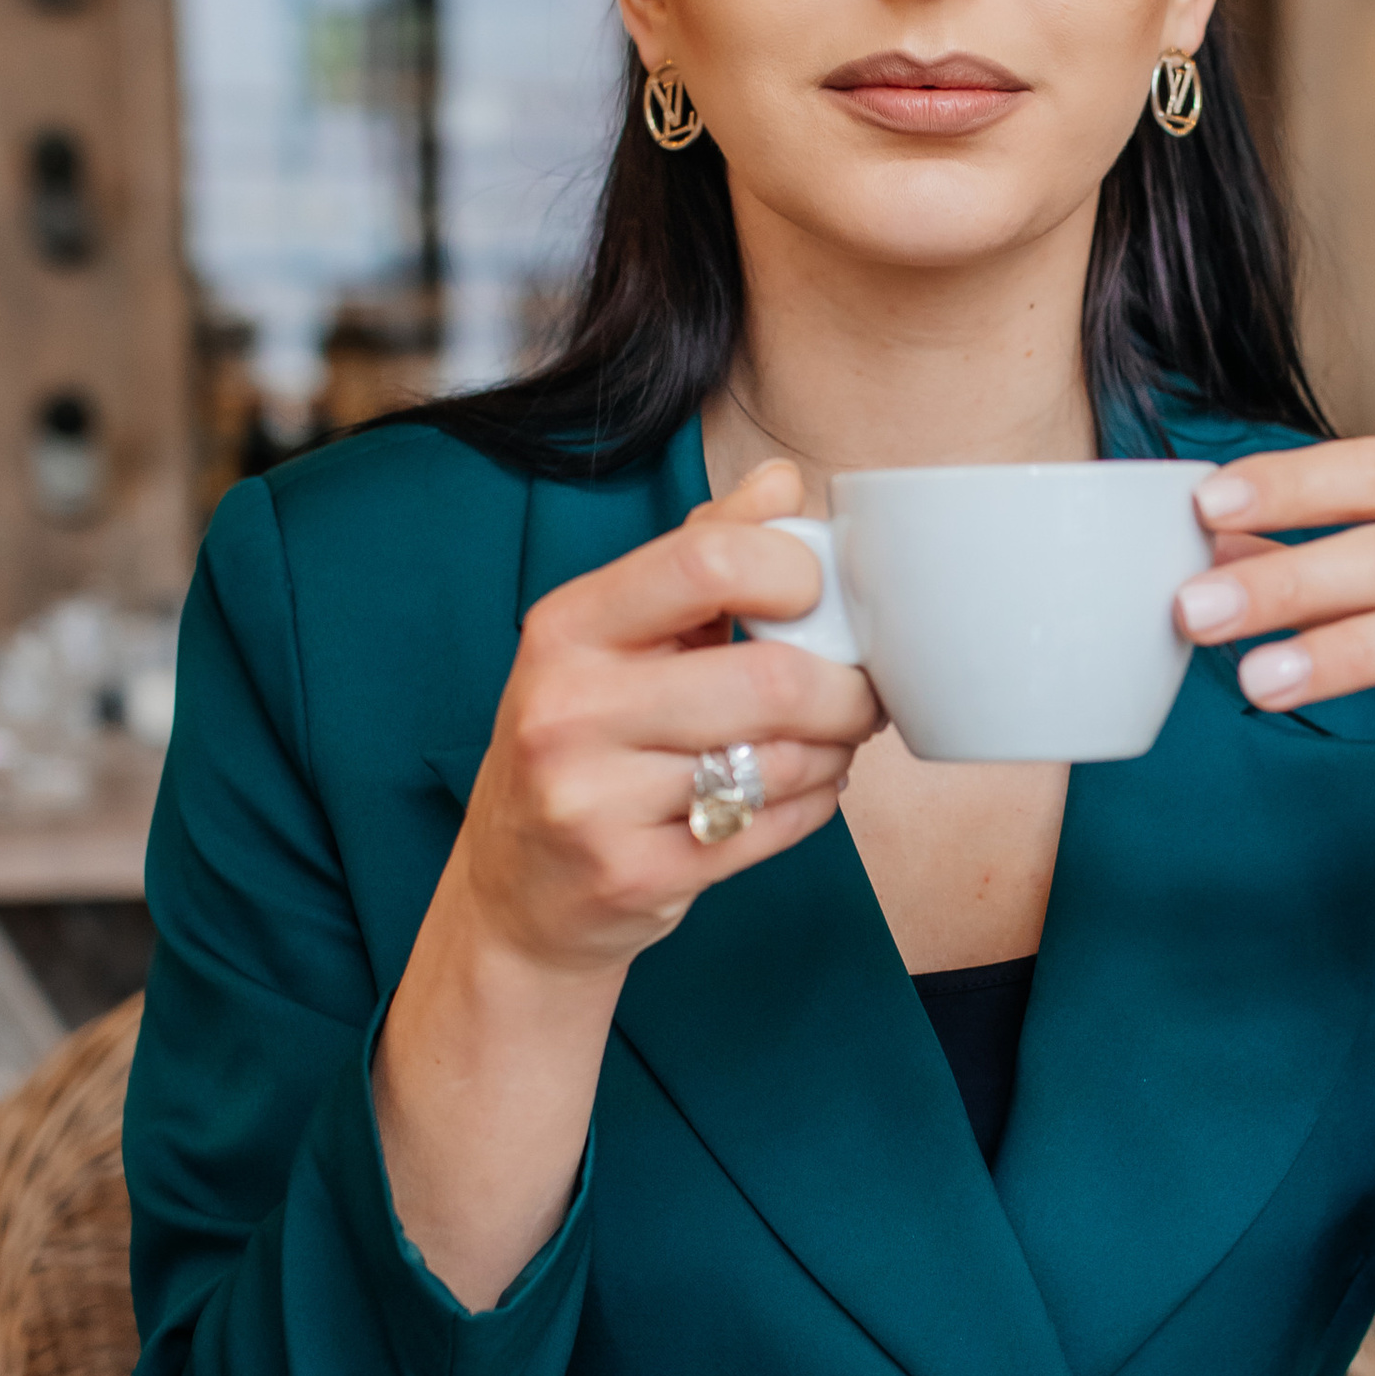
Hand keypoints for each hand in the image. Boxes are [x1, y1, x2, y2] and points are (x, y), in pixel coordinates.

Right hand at [453, 456, 879, 981]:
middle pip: (771, 680)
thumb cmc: (581, 745)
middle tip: (860, 693)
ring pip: (782, 761)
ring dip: (834, 750)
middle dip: (846, 689)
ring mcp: (595, 802)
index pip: (709, 561)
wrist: (515, 891)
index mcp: (567, 626)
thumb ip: (698, 554)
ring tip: (828, 742)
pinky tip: (801, 789)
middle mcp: (569, 709)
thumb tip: (781, 484)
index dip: (795, 573)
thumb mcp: (612, 639)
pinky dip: (814, 804)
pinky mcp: (635, 876)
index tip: (816, 598)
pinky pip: (774, 828)